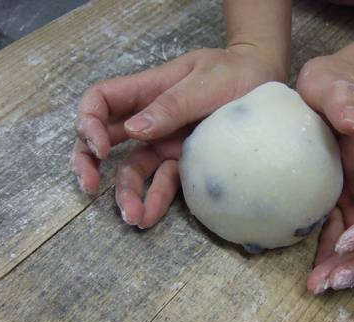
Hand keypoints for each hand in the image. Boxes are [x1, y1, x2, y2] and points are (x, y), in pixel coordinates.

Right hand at [70, 45, 286, 227]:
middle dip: (88, 162)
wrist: (265, 84)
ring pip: (132, 169)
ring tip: (133, 217)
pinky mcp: (184, 162)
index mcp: (149, 90)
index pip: (101, 100)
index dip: (89, 122)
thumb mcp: (206, 82)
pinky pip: (163, 182)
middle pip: (104, 138)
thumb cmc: (238, 72)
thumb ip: (172, 105)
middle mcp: (151, 119)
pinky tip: (150, 217)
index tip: (100, 147)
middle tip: (89, 186)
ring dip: (125, 193)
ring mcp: (166, 142)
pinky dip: (155, 200)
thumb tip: (135, 129)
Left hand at [297, 55, 353, 292]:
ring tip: (318, 286)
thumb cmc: (330, 85)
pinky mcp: (339, 202)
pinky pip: (341, 237)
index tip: (348, 241)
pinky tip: (313, 270)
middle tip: (331, 281)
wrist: (327, 92)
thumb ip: (341, 98)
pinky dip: (330, 257)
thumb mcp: (329, 82)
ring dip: (347, 269)